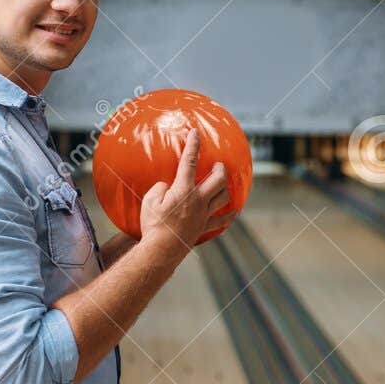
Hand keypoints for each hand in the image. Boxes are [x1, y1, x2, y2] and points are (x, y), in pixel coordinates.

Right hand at [139, 129, 230, 255]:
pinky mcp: (204, 227)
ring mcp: (204, 214)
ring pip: (224, 197)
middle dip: (220, 168)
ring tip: (222, 182)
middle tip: (217, 164)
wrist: (161, 250)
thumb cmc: (153, 225)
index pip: (189, 162)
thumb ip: (160, 188)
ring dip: (225, 187)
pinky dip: (229, 214)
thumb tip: (168, 187)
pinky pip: (221, 220)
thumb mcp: (150, 200)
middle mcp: (198, 200)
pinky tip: (235, 211)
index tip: (195, 133)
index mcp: (183, 190)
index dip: (193, 145)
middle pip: (218, 179)